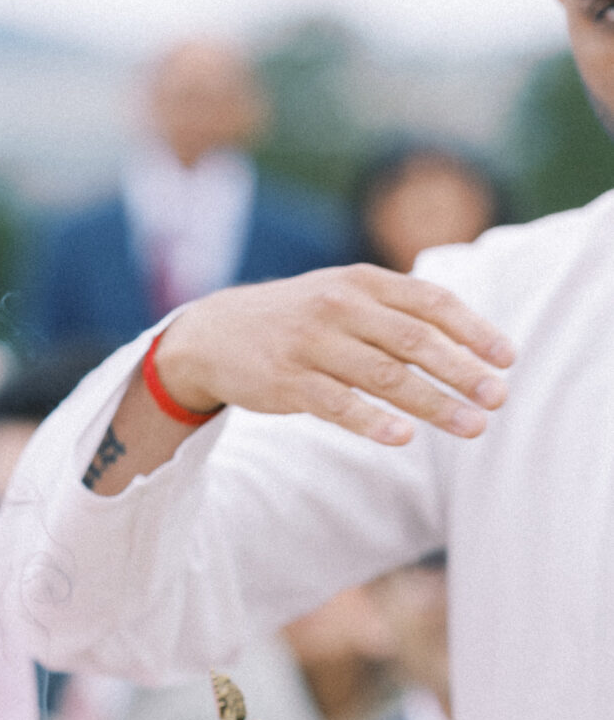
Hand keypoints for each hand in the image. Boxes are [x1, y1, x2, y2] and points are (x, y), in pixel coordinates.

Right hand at [158, 266, 512, 447]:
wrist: (212, 333)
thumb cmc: (296, 319)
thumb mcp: (343, 295)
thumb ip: (397, 311)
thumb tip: (469, 344)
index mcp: (361, 282)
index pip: (430, 301)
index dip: (473, 330)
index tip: (507, 359)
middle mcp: (339, 306)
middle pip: (414, 340)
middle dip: (462, 371)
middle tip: (498, 398)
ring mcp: (311, 344)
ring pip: (384, 376)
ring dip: (433, 404)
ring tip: (472, 427)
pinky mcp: (286, 381)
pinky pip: (336, 404)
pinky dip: (371, 421)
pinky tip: (402, 437)